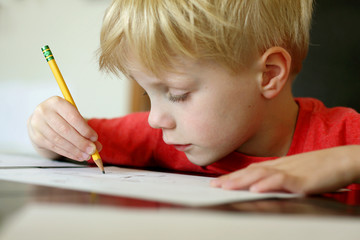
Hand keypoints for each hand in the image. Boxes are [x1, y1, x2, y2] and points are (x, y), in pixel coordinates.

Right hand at [27, 96, 101, 160]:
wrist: (40, 121)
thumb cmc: (61, 118)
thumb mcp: (73, 118)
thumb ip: (85, 130)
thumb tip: (98, 146)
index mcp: (56, 102)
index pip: (72, 117)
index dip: (84, 129)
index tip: (94, 138)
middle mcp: (45, 112)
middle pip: (65, 130)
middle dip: (81, 142)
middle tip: (92, 150)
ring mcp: (38, 125)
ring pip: (59, 140)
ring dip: (75, 150)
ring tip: (87, 155)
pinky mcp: (36, 137)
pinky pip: (54, 147)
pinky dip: (68, 153)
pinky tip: (78, 156)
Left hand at [211, 146, 359, 193]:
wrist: (343, 160)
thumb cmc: (320, 167)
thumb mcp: (294, 171)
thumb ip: (278, 177)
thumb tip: (261, 184)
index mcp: (277, 165)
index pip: (251, 171)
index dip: (233, 176)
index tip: (218, 182)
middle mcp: (280, 166)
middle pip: (251, 172)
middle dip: (231, 179)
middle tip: (214, 185)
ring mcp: (290, 172)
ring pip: (262, 175)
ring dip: (242, 181)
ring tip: (227, 186)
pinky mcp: (302, 180)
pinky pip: (283, 181)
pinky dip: (268, 184)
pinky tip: (256, 188)